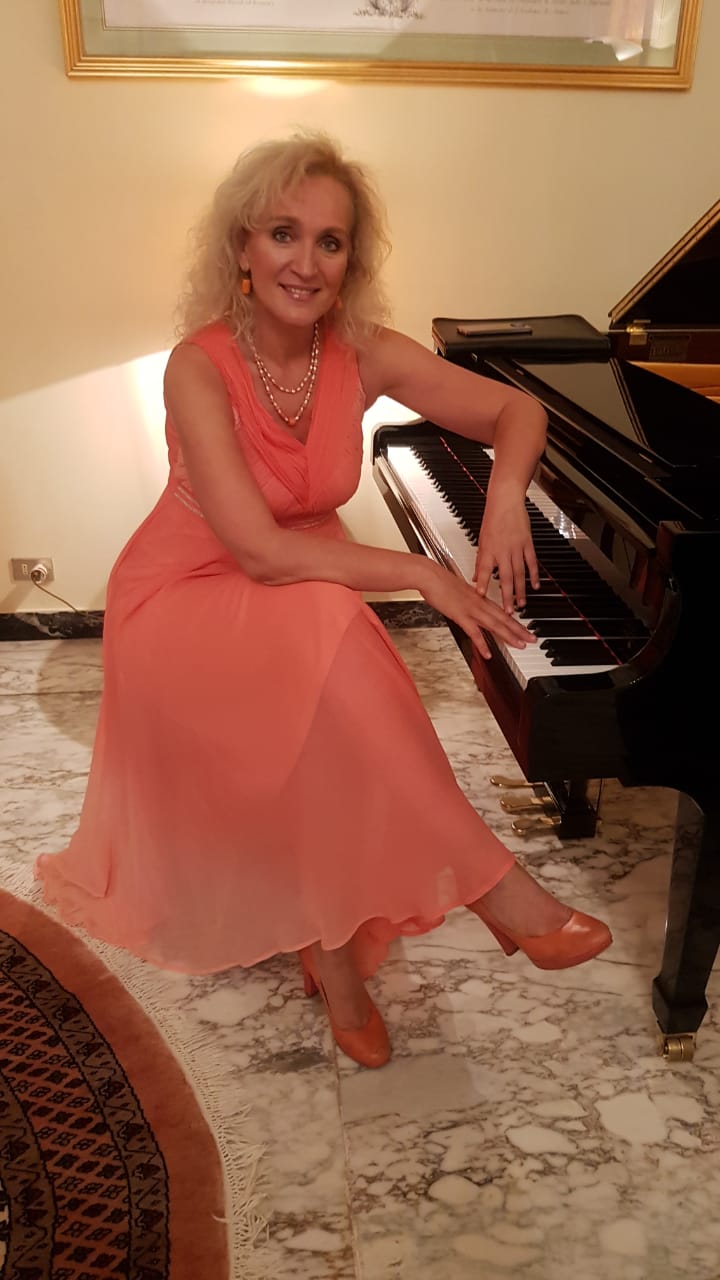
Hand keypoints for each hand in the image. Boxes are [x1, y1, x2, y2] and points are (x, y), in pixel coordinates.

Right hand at [420, 563, 536, 660]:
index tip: (525, 629)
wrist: (430, 576)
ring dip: (509, 636)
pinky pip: (475, 633)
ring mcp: (472, 610)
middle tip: (532, 639)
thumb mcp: (458, 590)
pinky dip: (482, 644)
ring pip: (495, 625)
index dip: (515, 622)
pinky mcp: (461, 616)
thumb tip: (470, 605)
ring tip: (520, 645)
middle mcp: (480, 604)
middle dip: (520, 630)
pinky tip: (488, 654)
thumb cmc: (440, 582)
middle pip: (504, 619)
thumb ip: (467, 600)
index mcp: (480, 598)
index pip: (502, 612)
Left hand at [473, 498, 539, 613]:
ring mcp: (516, 548)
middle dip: (507, 596)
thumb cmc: (492, 519)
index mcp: (488, 549)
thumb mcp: (481, 541)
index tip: (481, 595)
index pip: (484, 569)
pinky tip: (536, 586)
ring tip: (521, 604)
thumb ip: (480, 561)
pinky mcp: (527, 544)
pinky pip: (531, 563)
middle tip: (508, 611)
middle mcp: (502, 550)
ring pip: (520, 573)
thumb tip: (474, 578)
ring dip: (521, 591)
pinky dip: (534, 575)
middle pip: (506, 578)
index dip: (482, 583)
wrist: (506, 501)